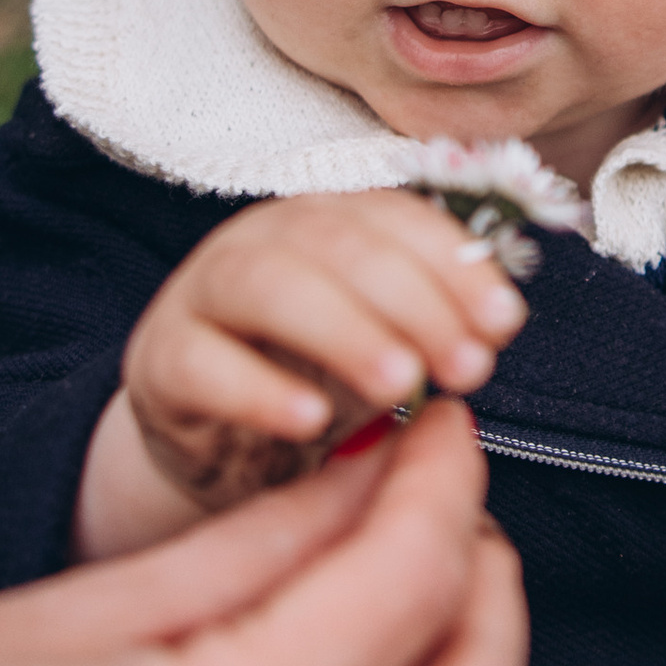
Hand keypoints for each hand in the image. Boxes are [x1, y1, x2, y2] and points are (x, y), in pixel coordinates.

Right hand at [78, 191, 530, 557]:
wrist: (223, 449)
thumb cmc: (316, 381)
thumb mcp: (386, 348)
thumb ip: (439, 328)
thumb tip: (495, 325)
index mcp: (327, 223)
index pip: (392, 216)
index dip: (454, 262)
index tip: (504, 322)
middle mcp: (262, 241)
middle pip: (336, 243)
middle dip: (414, 301)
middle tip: (467, 367)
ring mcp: (203, 294)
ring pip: (265, 284)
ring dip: (344, 330)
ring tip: (402, 386)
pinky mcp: (161, 360)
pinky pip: (201, 363)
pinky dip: (258, 389)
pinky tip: (312, 421)